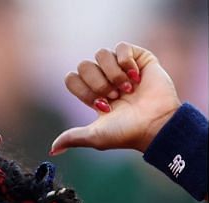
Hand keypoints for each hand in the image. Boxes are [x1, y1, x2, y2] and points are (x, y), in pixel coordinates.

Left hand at [50, 43, 180, 155]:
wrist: (156, 124)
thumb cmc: (128, 133)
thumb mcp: (96, 136)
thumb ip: (73, 138)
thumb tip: (53, 149)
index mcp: (94, 94)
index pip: (72, 78)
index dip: (83, 90)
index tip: (101, 105)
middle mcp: (107, 79)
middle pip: (84, 65)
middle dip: (98, 83)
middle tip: (115, 97)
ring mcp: (122, 67)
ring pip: (101, 54)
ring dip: (113, 74)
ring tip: (127, 89)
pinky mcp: (139, 58)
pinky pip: (121, 46)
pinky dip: (126, 61)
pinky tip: (136, 77)